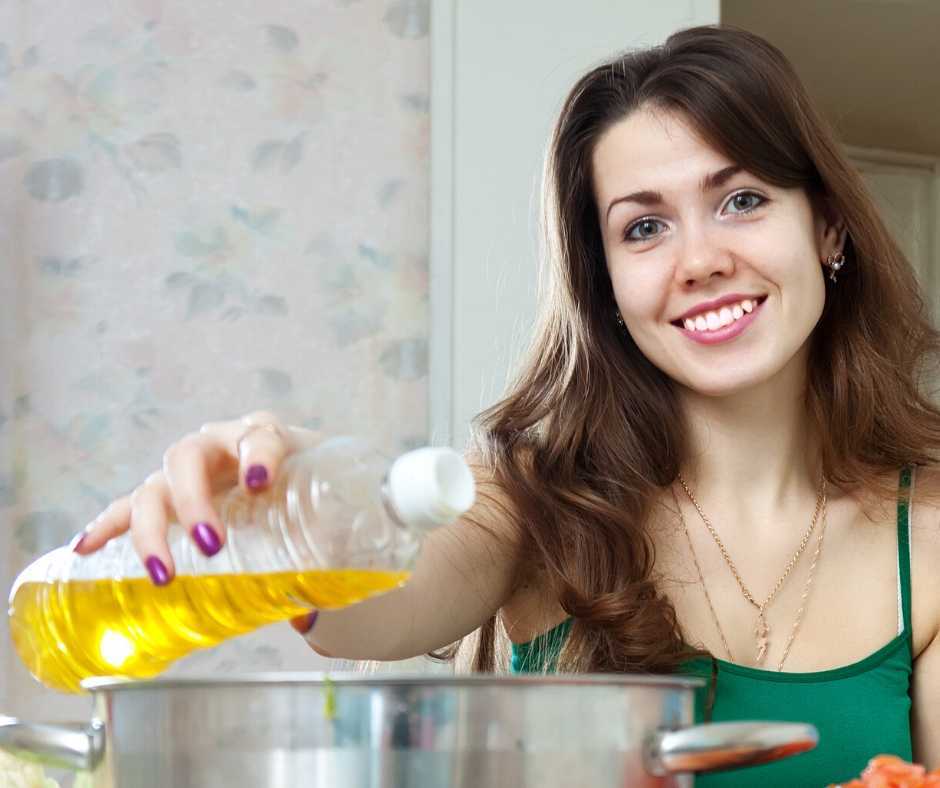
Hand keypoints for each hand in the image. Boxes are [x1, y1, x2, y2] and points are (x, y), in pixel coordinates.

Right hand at [72, 411, 318, 584]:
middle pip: (190, 460)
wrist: (294, 472)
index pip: (260, 437)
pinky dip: (107, 525)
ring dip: (152, 530)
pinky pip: (127, 506)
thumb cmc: (307, 487)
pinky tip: (86, 548)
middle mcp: (218, 444)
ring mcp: (186, 470)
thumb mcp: (321, 505)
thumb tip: (305, 617)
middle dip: (194, 502)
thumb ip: (321, 554)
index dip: (258, 456)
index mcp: (265, 437)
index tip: (259, 483)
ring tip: (163, 573)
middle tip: (212, 545)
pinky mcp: (164, 493)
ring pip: (154, 487)